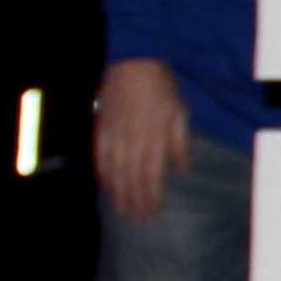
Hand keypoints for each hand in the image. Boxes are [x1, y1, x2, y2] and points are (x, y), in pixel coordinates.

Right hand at [92, 58, 186, 220]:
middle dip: (134, 201)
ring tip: (121, 210)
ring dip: (118, 193)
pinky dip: (101, 173)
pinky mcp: (100, 126)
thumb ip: (180, 143)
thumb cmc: (161, 87)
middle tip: (136, 219)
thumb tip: (182, 170)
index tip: (152, 212)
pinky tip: (104, 186)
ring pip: (114, 171)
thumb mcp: (179, 112)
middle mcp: (133, 139)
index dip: (151, 197)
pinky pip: (98, 155)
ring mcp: (114, 134)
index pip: (151, 176)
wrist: (134, 61)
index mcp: (154, 136)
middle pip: (132, 178)